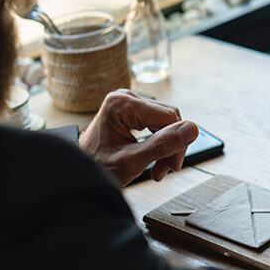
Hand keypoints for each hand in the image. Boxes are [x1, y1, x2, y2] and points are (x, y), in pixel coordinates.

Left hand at [79, 89, 198, 184]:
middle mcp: (125, 97)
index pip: (168, 116)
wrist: (77, 173)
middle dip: (171, 146)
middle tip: (165, 170)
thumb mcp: (132, 161)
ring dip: (166, 147)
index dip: (177, 142)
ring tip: (158, 169)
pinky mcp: (131, 110)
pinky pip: (156, 123)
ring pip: (165, 122)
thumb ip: (163, 145)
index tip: (173, 166)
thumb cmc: (97, 168)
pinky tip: (154, 160)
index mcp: (122, 104)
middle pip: (168, 118)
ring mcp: (128, 102)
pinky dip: (158, 143)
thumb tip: (192, 129)